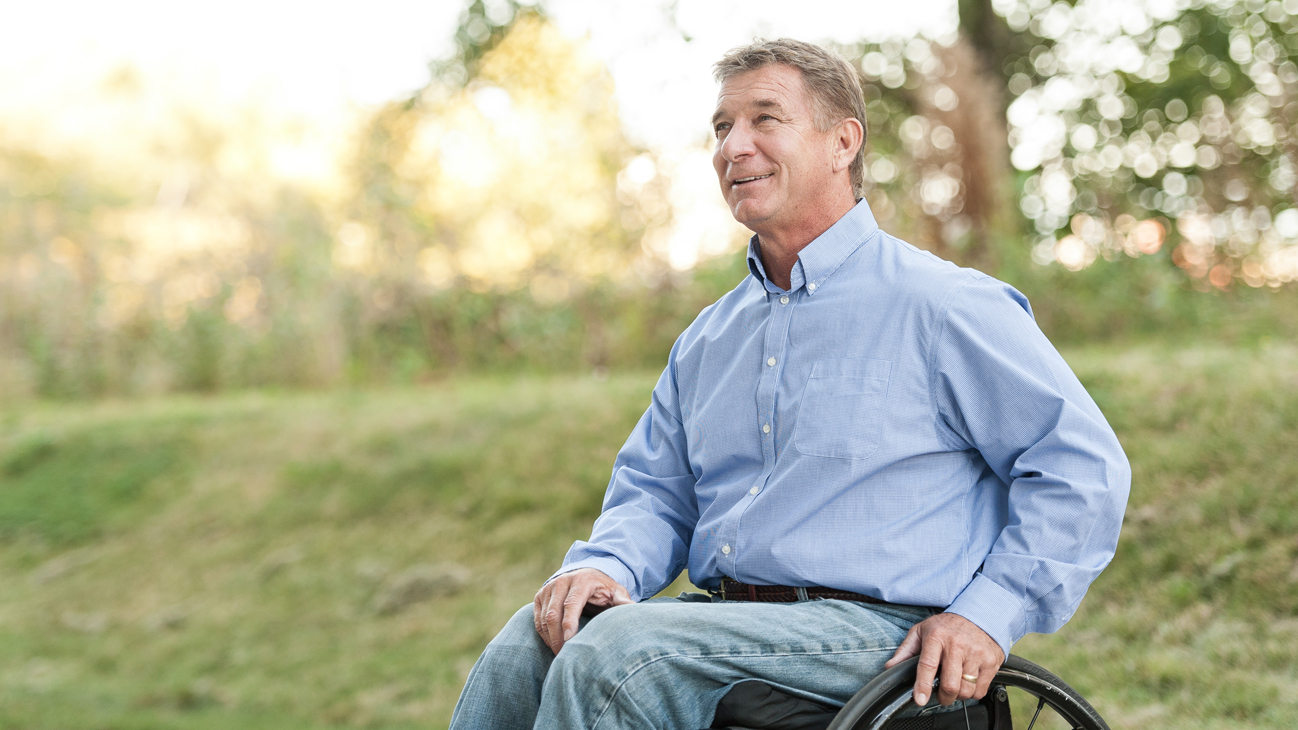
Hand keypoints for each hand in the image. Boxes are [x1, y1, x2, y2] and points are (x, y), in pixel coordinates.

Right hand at [533, 568, 632, 653]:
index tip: (570, 642)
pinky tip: (553, 646)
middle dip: (557, 637)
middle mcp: (562, 582)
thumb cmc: (604, 589)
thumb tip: (633, 609)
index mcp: (581, 581)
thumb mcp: (616, 592)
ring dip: (550, 639)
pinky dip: (544, 634)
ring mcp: (549, 588)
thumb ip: (623, 602)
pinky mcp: (540, 596)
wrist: (587, 575)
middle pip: (554, 613)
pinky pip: (538, 619)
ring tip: (560, 655)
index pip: (571, 604)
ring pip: (544, 618)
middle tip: (564, 657)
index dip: (569, 624)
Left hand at [884, 612, 1004, 705]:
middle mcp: (957, 645)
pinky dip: (972, 692)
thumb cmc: (947, 626)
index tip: (920, 699)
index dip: (923, 685)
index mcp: (937, 637)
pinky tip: (967, 681)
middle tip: (940, 695)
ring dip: (958, 695)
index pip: (928, 665)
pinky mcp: (991, 661)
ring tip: (955, 685)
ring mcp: (976, 654)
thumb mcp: (922, 631)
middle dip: (943, 697)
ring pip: (966, 690)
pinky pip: (980, 690)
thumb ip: (905, 650)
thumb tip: (890, 667)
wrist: (979, 614)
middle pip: (950, 684)